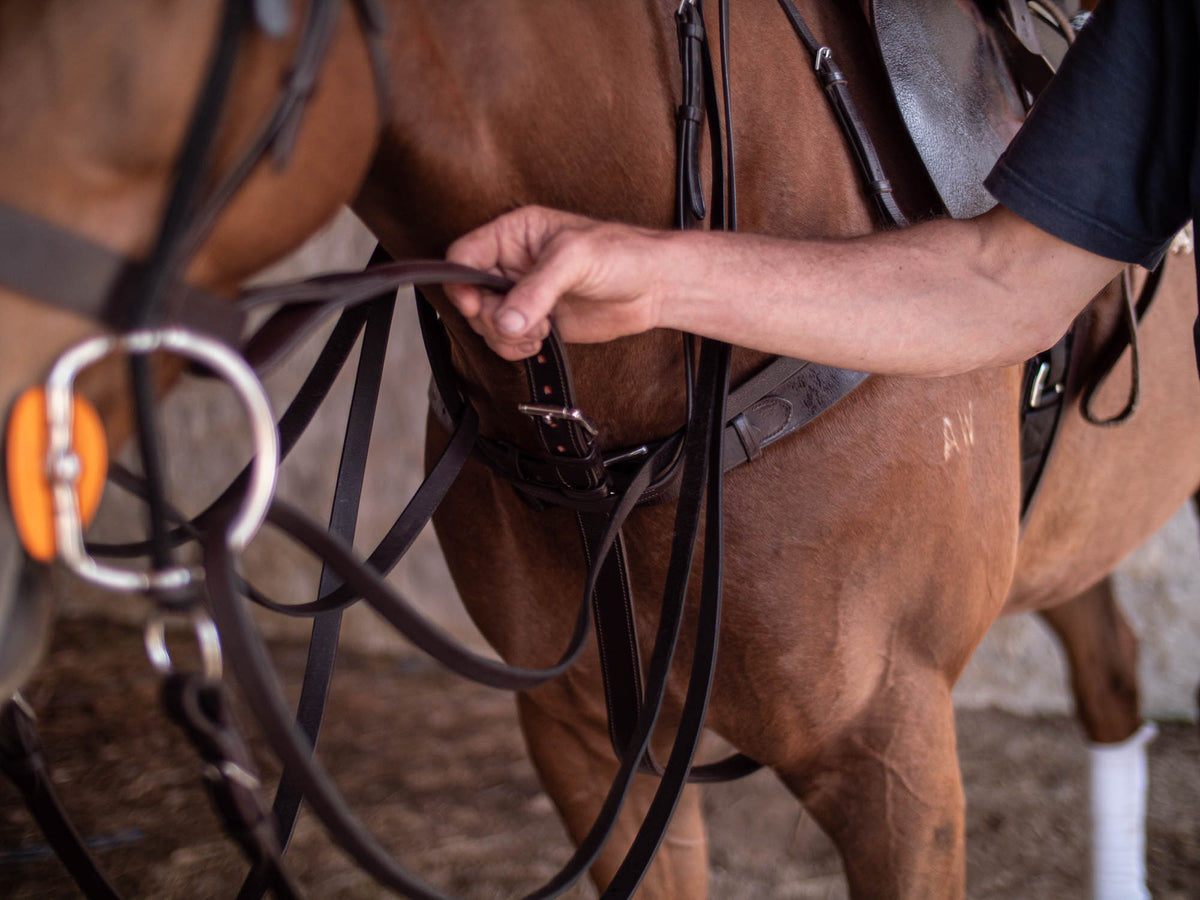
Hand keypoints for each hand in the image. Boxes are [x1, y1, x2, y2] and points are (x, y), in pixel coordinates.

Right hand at [445, 206, 667, 359]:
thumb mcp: (574, 259)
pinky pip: (506, 340)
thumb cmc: (621, 255)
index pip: (465, 254)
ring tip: (540, 329)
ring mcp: (523, 294)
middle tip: (523, 321)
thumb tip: (506, 321)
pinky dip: (516, 347)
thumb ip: (535, 290)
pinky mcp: (536, 321)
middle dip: (491, 316)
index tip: (477, 305)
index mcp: (514, 233)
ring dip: (506, 335)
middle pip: (471, 295)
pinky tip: (542, 339)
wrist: (653, 288)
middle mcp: (513, 263)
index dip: (462, 282)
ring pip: (486, 323)